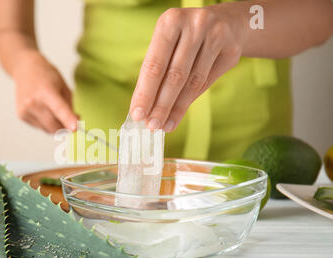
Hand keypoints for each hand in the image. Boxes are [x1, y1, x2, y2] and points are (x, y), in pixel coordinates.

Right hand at [12, 49, 77, 132]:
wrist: (24, 69)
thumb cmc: (47, 76)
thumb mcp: (63, 86)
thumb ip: (70, 106)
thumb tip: (75, 126)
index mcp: (46, 91)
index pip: (59, 108)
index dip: (68, 119)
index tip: (75, 128)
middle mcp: (33, 102)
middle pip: (54, 125)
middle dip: (65, 128)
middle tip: (73, 123)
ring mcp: (25, 110)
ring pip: (47, 130)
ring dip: (56, 126)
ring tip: (53, 110)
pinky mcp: (21, 116)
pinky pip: (40, 127)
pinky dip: (46, 124)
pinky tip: (43, 110)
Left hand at [129, 6, 246, 131]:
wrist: (228, 22)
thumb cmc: (186, 37)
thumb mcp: (167, 44)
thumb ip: (155, 71)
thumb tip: (143, 108)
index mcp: (171, 21)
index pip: (154, 64)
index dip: (145, 92)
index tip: (137, 114)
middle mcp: (195, 25)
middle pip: (175, 75)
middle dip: (161, 105)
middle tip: (151, 125)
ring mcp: (216, 36)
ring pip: (192, 82)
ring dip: (175, 108)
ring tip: (163, 125)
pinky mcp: (232, 50)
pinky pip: (207, 82)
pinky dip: (189, 103)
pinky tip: (177, 116)